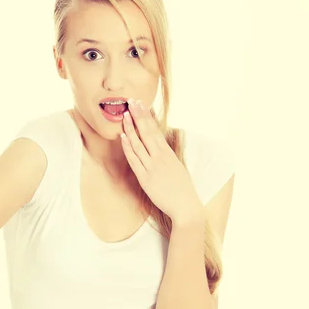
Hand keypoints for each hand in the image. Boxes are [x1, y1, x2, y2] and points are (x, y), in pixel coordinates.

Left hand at [120, 98, 203, 223]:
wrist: (186, 207)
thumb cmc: (182, 189)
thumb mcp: (177, 168)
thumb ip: (168, 156)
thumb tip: (162, 146)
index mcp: (169, 154)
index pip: (156, 130)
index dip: (148, 116)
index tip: (142, 104)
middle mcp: (160, 157)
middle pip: (148, 132)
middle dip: (139, 115)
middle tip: (132, 101)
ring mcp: (152, 167)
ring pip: (139, 144)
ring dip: (131, 128)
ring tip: (125, 114)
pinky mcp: (145, 178)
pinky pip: (134, 160)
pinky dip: (128, 147)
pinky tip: (123, 137)